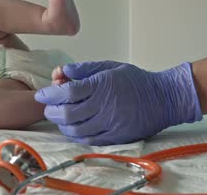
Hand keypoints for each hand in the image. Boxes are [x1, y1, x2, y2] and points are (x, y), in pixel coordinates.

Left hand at [35, 61, 202, 144]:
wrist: (165, 98)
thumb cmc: (135, 80)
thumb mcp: (110, 67)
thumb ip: (85, 69)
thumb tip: (63, 71)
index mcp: (101, 86)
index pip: (67, 92)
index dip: (50, 94)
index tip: (41, 94)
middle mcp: (104, 106)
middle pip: (68, 113)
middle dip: (52, 111)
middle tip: (48, 107)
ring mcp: (111, 123)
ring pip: (76, 129)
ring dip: (62, 125)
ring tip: (59, 117)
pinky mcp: (117, 137)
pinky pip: (89, 139)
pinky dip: (76, 135)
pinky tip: (72, 128)